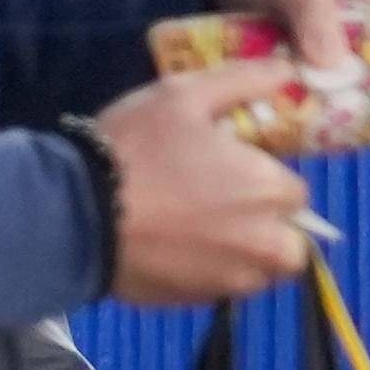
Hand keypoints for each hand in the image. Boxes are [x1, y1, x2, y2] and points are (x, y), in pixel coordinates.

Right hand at [87, 58, 317, 309]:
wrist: (73, 214)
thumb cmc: (134, 149)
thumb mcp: (184, 95)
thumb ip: (244, 80)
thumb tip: (289, 68)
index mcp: (269, 189)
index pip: (297, 192)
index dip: (267, 181)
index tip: (234, 173)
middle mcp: (264, 242)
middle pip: (291, 244)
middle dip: (269, 229)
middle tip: (224, 210)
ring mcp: (230, 280)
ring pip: (258, 273)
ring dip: (243, 255)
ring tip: (198, 234)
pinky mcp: (195, 302)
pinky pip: (218, 289)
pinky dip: (206, 274)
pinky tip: (171, 251)